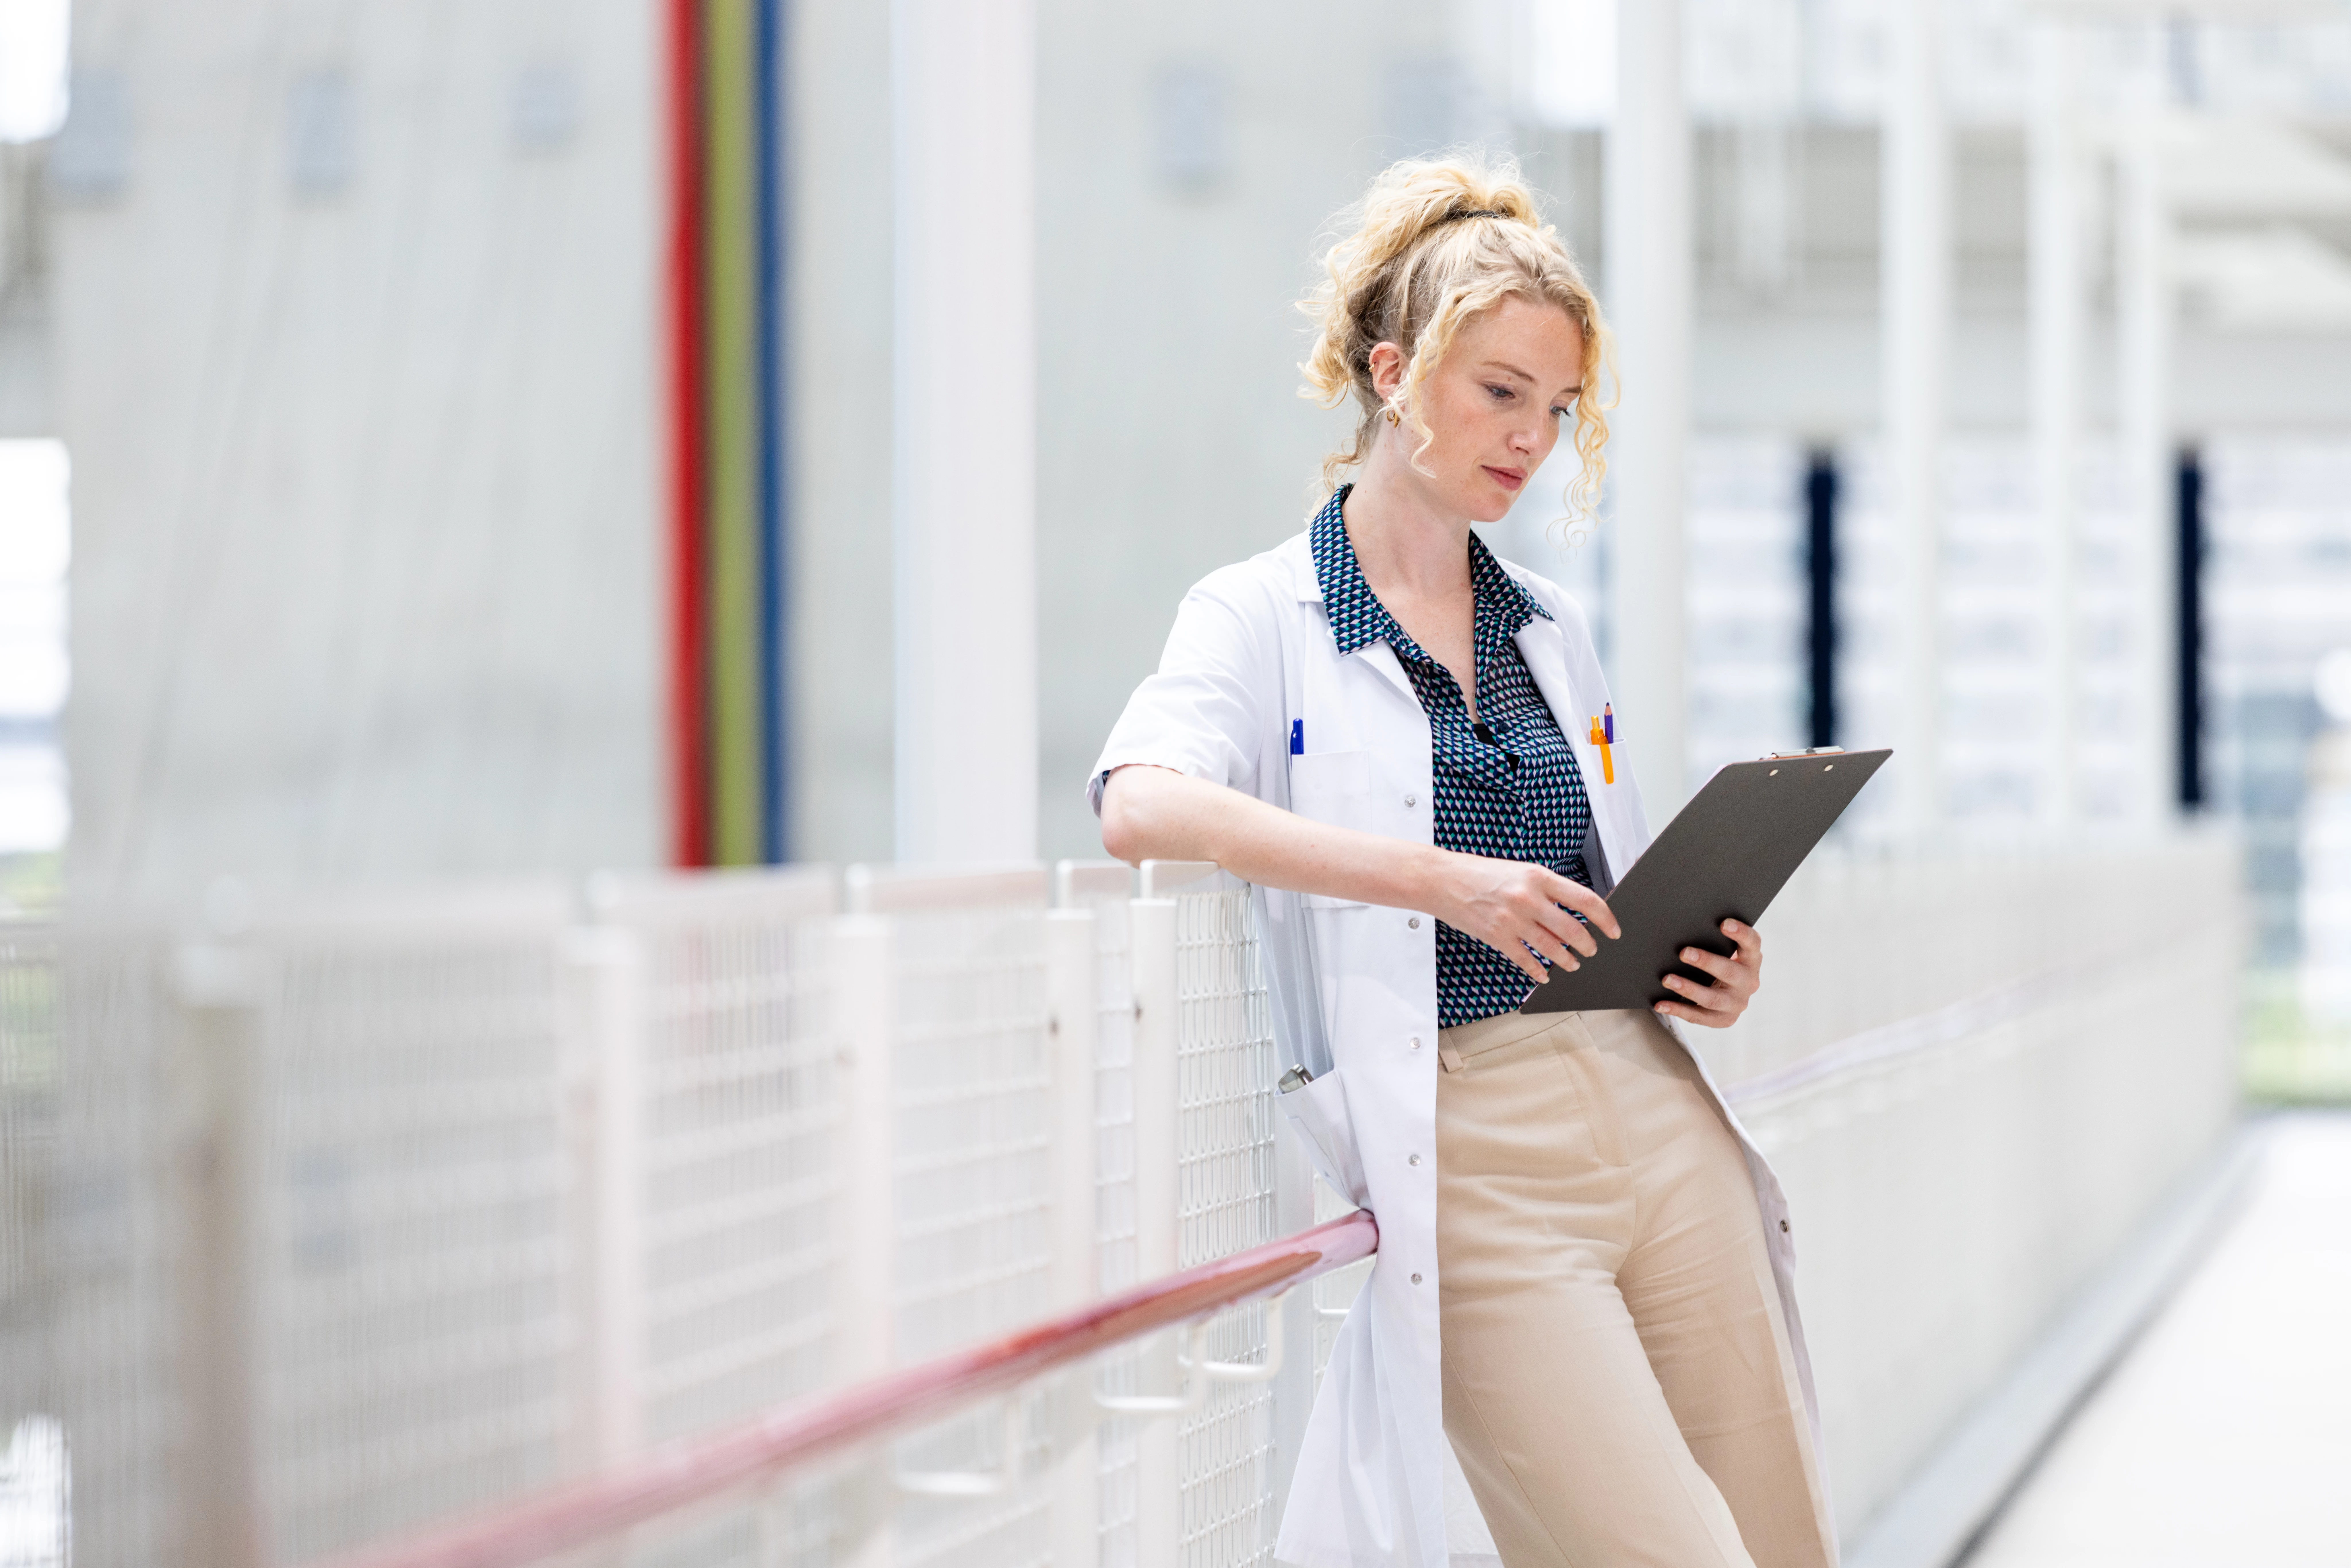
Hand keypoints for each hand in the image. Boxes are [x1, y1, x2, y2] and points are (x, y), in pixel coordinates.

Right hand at [1426, 852, 1619, 983]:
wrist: (1443, 880)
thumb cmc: (1481, 873)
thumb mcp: (1520, 871)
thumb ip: (1546, 889)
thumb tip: (1573, 910)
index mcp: (1539, 876)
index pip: (1586, 900)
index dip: (1606, 918)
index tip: (1613, 930)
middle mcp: (1528, 898)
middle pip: (1573, 930)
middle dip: (1588, 945)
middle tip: (1592, 950)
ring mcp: (1512, 920)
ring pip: (1552, 948)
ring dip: (1568, 960)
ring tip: (1573, 964)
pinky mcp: (1497, 937)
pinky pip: (1526, 960)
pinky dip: (1539, 971)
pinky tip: (1544, 975)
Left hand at [1654, 919, 1760, 1028]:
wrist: (1729, 993)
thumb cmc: (1721, 963)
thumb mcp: (1725, 952)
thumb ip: (1714, 941)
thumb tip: (1683, 928)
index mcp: (1751, 959)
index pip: (1752, 943)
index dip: (1741, 933)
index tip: (1723, 923)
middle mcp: (1749, 982)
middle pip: (1729, 972)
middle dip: (1706, 962)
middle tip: (1683, 953)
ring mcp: (1738, 1003)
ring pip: (1712, 998)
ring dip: (1688, 988)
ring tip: (1666, 979)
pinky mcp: (1725, 1019)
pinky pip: (1699, 1016)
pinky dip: (1677, 1009)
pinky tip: (1661, 1004)